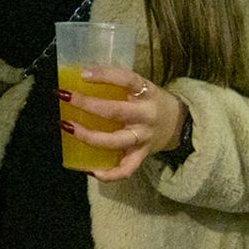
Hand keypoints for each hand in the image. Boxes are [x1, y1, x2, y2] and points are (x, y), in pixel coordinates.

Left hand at [59, 66, 187, 181]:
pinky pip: (126, 169)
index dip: (106, 76)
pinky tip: (90, 170)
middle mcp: (146, 116)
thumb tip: (83, 76)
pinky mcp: (142, 155)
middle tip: (66, 97)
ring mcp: (143, 138)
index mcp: (147, 94)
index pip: (128, 79)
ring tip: (68, 126)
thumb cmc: (153, 102)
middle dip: (88, 105)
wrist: (181, 125)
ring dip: (89, 136)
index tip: (84, 74)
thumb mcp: (144, 88)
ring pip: (115, 141)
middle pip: (115, 111)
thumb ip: (121, 85)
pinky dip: (109, 174)